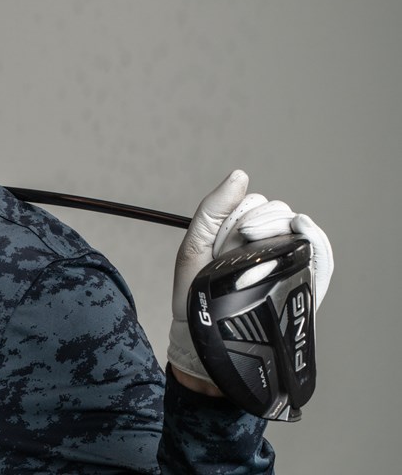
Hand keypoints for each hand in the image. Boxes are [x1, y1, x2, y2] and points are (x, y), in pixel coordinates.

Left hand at [167, 170, 333, 391]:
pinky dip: (313, 237)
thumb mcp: (194, 246)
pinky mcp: (303, 280)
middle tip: (245, 242)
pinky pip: (319, 250)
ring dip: (282, 226)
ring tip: (261, 245)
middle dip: (262, 220)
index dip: (246, 213)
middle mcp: (264, 245)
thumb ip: (213, 210)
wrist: (202, 338)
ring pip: (297, 227)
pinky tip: (301, 232)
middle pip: (278, 212)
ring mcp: (285, 261)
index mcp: (239, 234)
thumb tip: (239, 174)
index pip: (255, 205)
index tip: (237, 232)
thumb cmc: (196, 294)